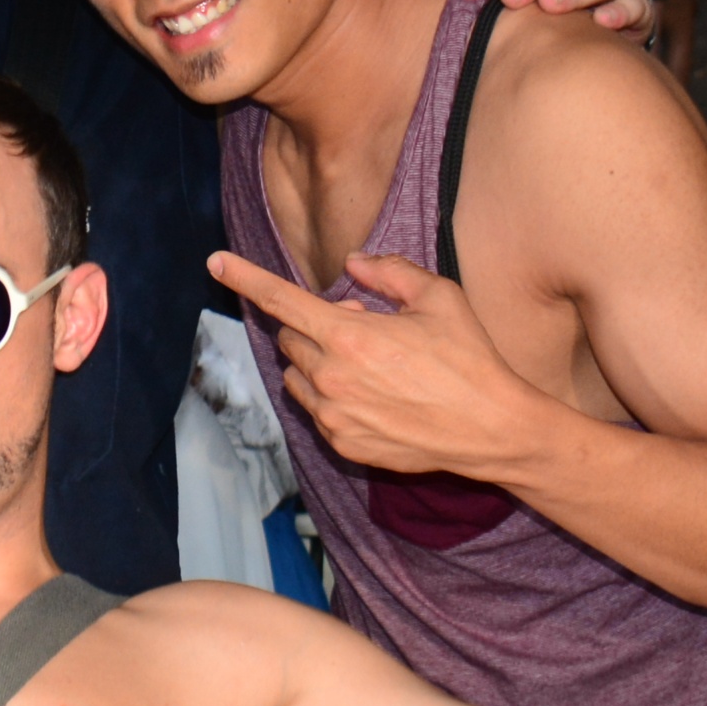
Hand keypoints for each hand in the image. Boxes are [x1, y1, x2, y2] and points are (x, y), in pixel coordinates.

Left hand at [209, 246, 541, 480]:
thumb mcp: (439, 297)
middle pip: (291, 339)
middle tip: (365, 328)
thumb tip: (352, 265)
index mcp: (350, 337)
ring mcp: (334, 415)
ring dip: (318, 362)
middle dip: (315, 326)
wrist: (491, 428)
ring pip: (297, 376)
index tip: (215, 262)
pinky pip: (316, 410)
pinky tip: (376, 396)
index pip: (281, 300)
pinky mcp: (343, 443)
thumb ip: (389, 272)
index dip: (245, 278)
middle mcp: (332, 377)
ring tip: (370, 365)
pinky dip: (332, 395)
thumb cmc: (469, 358)